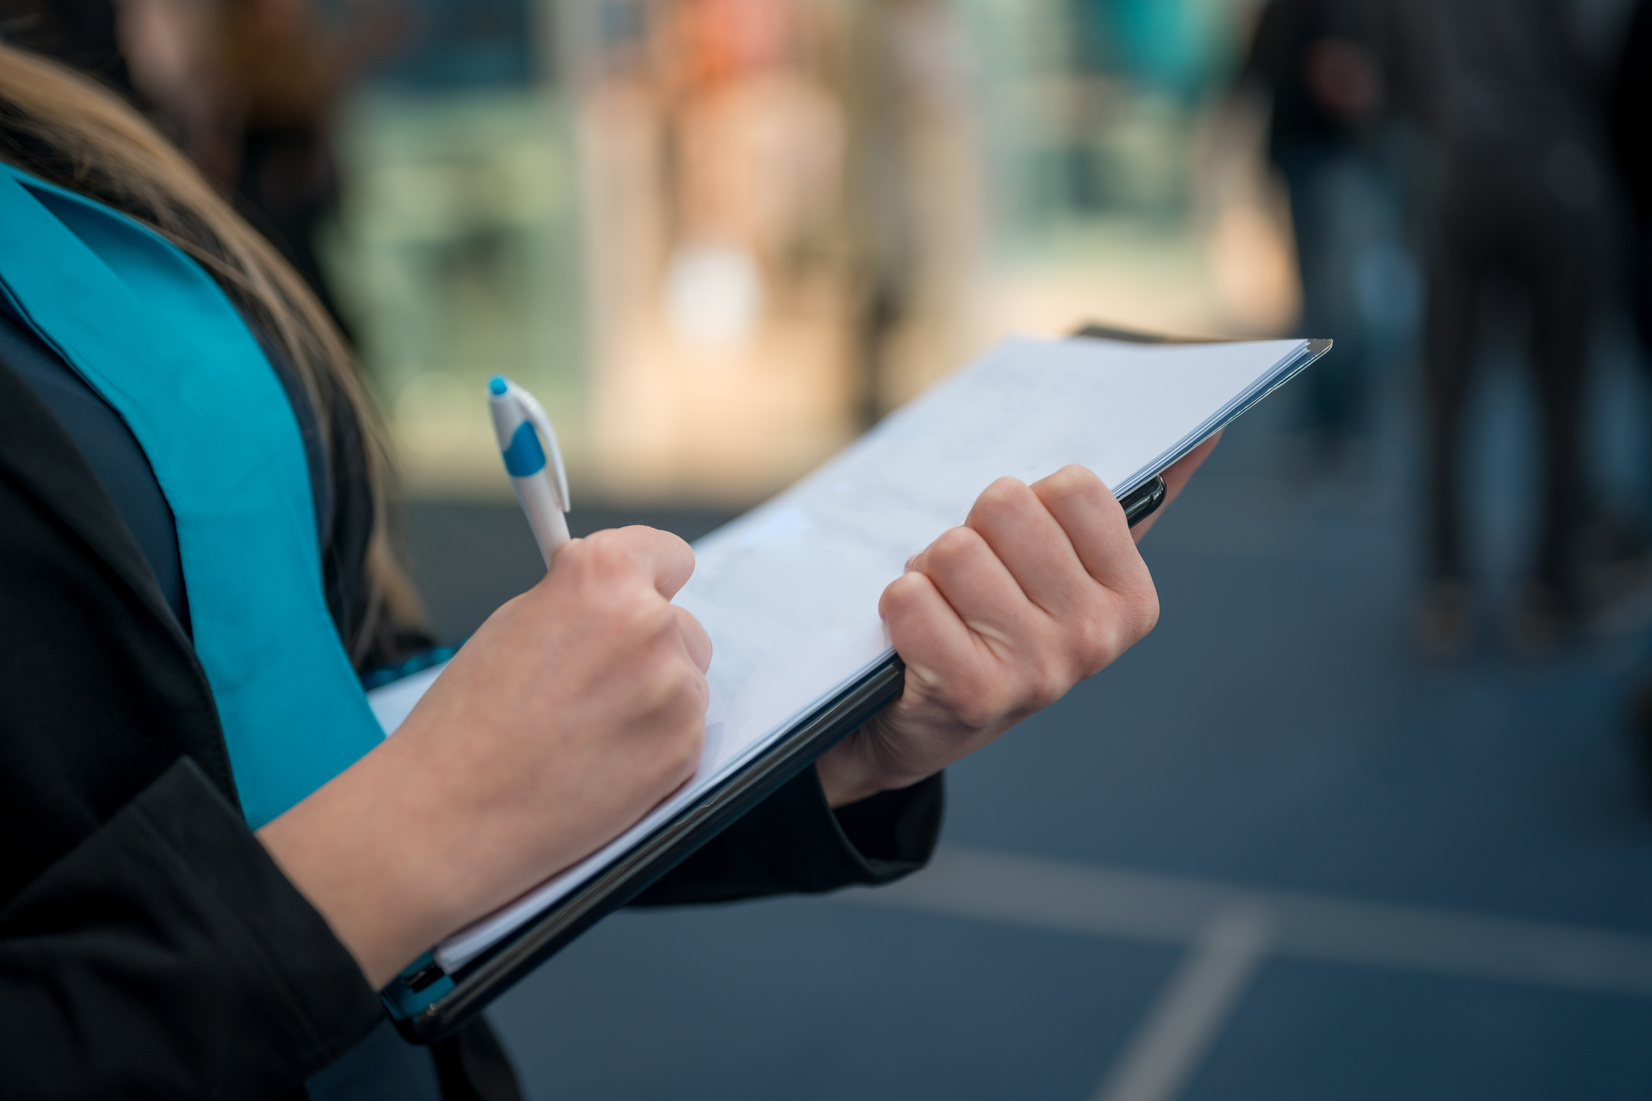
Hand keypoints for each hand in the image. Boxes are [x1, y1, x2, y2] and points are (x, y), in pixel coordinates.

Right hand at [258, 527, 710, 986]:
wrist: (454, 813)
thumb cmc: (467, 722)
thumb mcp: (513, 623)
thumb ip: (578, 602)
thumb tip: (613, 597)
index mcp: (604, 577)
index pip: (667, 554)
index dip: (649, 579)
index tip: (643, 593)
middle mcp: (651, 623)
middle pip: (682, 624)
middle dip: (648, 649)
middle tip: (595, 684)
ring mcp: (676, 689)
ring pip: (685, 680)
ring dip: (653, 698)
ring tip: (587, 730)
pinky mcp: (685, 747)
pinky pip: (683, 731)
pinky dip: (654, 744)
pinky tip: (600, 761)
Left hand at [815, 435, 1217, 806]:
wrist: (923, 725)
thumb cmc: (997, 627)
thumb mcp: (1065, 574)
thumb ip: (1128, 507)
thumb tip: (1205, 433)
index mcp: (1131, 601)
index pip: (1073, 486)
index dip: (1023, 506)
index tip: (1016, 554)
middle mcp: (1095, 639)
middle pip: (1005, 505)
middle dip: (972, 534)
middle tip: (968, 588)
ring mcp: (1038, 671)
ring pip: (954, 549)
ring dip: (928, 573)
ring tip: (942, 614)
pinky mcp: (971, 694)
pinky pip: (911, 597)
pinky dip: (899, 607)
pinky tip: (915, 643)